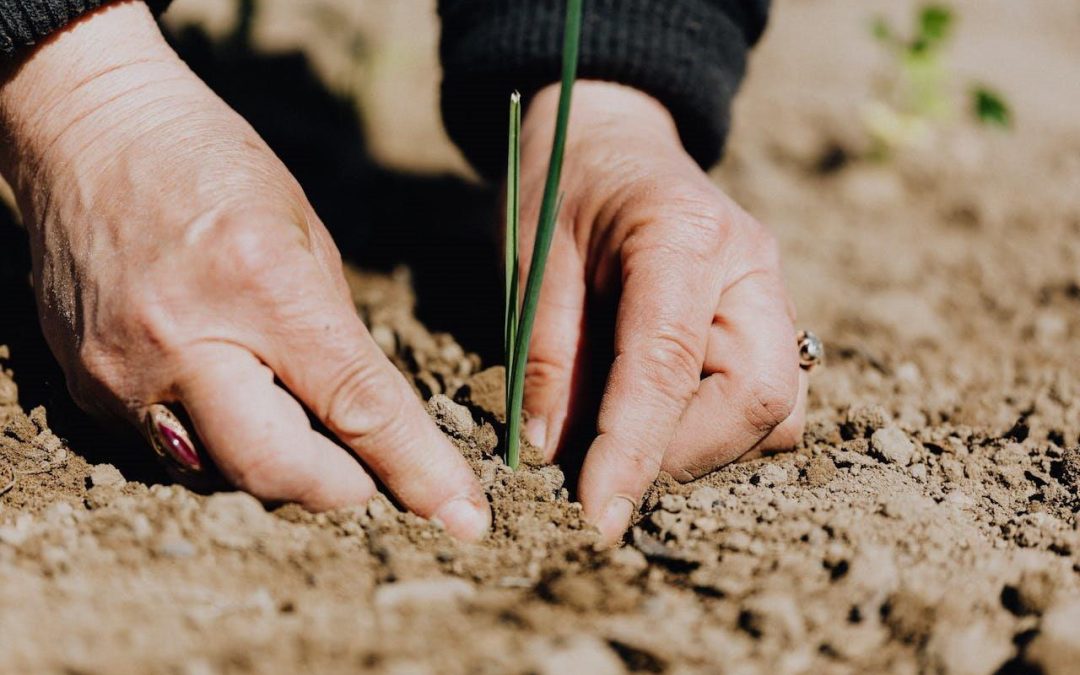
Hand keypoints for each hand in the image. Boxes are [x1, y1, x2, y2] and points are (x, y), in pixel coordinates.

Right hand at [0, 1, 488, 538]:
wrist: (88, 133)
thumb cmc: (212, 165)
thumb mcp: (305, 233)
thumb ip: (337, 336)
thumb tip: (369, 422)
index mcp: (261, 285)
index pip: (356, 406)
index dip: (417, 471)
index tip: (462, 518)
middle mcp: (184, 341)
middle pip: (279, 472)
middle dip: (341, 488)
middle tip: (368, 471)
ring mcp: (124, 373)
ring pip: (223, 475)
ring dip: (278, 465)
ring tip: (289, 409)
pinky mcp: (86, 389)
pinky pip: (171, 452)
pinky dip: (217, 441)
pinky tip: (227, 390)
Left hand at [518, 82, 806, 544]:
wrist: (612, 137)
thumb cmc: (563, 186)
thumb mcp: (533, 258)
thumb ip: (545, 352)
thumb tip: (552, 452)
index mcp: (684, 235)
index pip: (669, 365)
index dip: (633, 451)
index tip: (597, 516)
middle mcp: (751, 265)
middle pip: (759, 398)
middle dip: (683, 455)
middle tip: (607, 467)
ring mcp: (772, 291)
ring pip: (777, 410)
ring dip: (704, 447)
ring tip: (629, 435)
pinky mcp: (770, 317)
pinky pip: (770, 399)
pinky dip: (718, 428)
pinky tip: (661, 412)